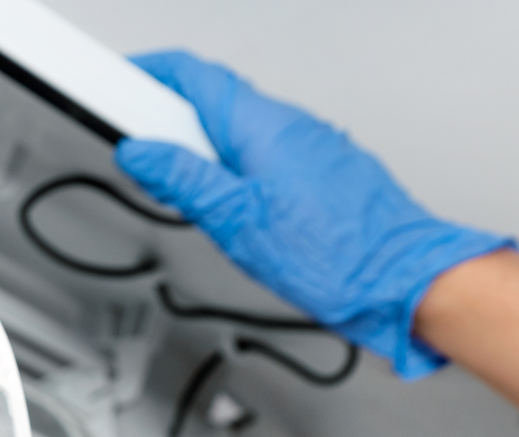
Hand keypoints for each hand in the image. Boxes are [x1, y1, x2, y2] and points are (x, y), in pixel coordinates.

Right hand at [115, 50, 512, 379]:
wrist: (403, 280)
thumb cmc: (337, 255)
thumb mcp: (236, 219)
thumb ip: (183, 180)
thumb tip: (141, 152)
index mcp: (261, 124)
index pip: (193, 74)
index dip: (147, 74)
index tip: (115, 85)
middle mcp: (289, 125)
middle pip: (212, 103)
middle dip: (168, 124)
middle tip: (143, 159)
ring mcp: (310, 147)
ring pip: (238, 133)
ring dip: (202, 153)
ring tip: (189, 197)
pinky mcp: (321, 172)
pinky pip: (263, 156)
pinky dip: (233, 171)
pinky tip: (232, 208)